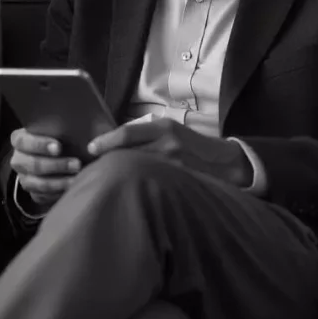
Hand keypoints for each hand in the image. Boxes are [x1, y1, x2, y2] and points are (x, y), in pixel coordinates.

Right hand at [9, 129, 81, 207]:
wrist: (58, 156)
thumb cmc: (59, 138)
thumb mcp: (59, 129)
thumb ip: (64, 127)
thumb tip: (83, 132)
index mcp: (19, 139)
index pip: (22, 141)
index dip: (39, 144)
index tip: (59, 147)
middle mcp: (18, 159)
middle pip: (31, 164)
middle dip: (55, 165)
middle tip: (76, 164)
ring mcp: (24, 178)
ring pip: (36, 184)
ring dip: (59, 182)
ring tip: (77, 178)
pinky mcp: (33, 193)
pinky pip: (42, 197)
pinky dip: (58, 194)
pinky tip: (72, 188)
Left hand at [87, 118, 252, 187]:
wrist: (225, 163)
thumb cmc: (192, 146)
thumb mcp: (171, 131)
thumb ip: (146, 135)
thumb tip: (113, 142)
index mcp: (164, 128)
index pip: (127, 133)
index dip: (106, 141)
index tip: (91, 148)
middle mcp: (168, 145)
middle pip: (128, 153)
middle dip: (108, 161)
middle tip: (91, 167)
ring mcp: (174, 166)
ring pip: (137, 170)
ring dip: (119, 174)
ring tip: (104, 179)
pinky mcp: (179, 183)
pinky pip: (151, 184)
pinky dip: (137, 185)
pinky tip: (126, 190)